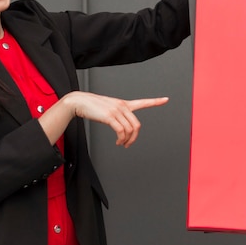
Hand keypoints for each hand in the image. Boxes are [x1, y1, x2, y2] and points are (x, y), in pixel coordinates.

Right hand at [41, 91, 168, 147]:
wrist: (79, 102)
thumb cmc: (92, 107)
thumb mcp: (108, 109)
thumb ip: (117, 116)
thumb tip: (121, 130)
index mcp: (123, 104)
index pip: (143, 102)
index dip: (155, 101)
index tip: (166, 99)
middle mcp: (122, 106)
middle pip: (137, 125)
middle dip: (134, 138)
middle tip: (128, 144)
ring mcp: (116, 110)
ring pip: (130, 130)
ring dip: (127, 140)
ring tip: (121, 144)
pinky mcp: (110, 116)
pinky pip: (121, 131)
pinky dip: (121, 139)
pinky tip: (118, 142)